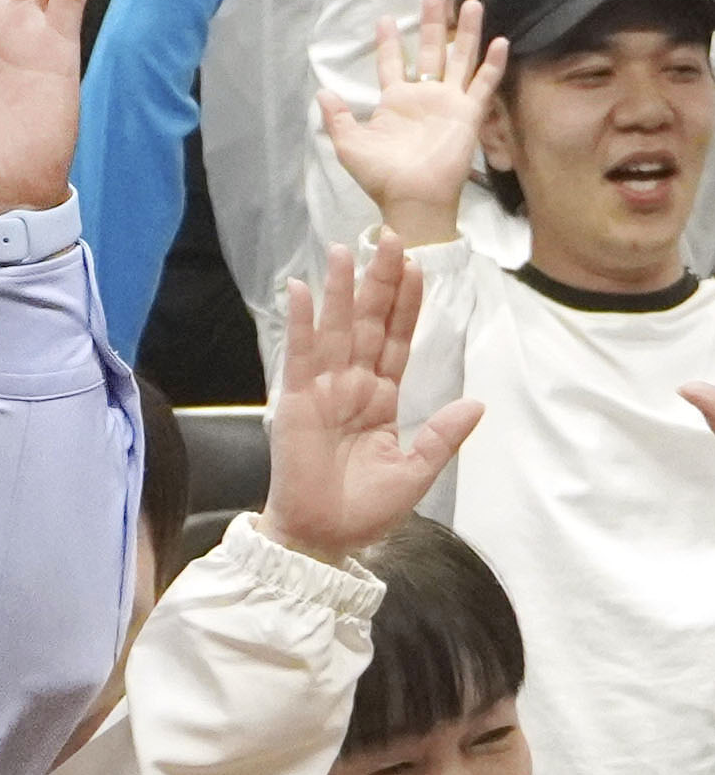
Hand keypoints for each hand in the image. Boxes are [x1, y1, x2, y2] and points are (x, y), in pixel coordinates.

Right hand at [262, 234, 481, 563]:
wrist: (324, 537)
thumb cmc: (365, 510)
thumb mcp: (416, 471)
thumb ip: (442, 435)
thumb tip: (476, 403)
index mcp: (382, 399)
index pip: (397, 341)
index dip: (406, 305)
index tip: (417, 267)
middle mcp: (353, 386)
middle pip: (369, 323)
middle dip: (378, 282)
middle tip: (388, 237)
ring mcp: (324, 390)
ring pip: (337, 330)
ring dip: (341, 290)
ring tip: (344, 249)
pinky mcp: (298, 402)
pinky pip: (301, 354)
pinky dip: (303, 323)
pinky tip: (304, 290)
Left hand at [318, 0, 505, 246]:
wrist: (410, 196)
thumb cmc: (380, 174)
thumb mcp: (349, 145)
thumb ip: (336, 117)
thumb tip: (321, 90)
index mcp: (395, 101)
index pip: (392, 64)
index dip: (389, 43)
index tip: (385, 19)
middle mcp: (424, 96)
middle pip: (431, 50)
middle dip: (433, 23)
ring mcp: (449, 102)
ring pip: (460, 58)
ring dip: (467, 32)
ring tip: (472, 2)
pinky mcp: (469, 114)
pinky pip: (483, 84)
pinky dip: (492, 64)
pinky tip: (499, 41)